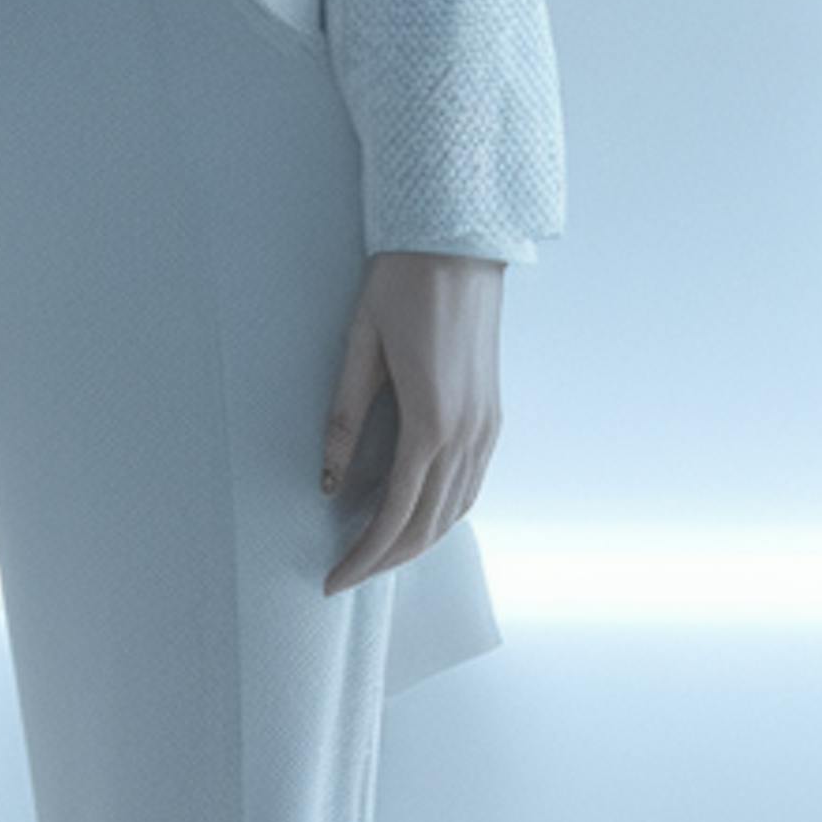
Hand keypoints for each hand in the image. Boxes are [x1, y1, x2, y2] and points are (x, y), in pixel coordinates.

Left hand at [320, 249, 504, 596]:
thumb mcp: (360, 346)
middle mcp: (467, 435)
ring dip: (415, 541)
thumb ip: (344, 419)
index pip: (395, 514)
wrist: (459, 242)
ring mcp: (486, 427)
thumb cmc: (402, 286)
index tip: (334, 579)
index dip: (364, 555)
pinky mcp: (492, 415)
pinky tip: (416, 514)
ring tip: (375, 553)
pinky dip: (442, 513)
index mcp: (430, 422)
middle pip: (428, 525)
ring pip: (454, 511)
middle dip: (386, 559)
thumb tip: (328, 483)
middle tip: (347, 576)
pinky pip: (470, 485)